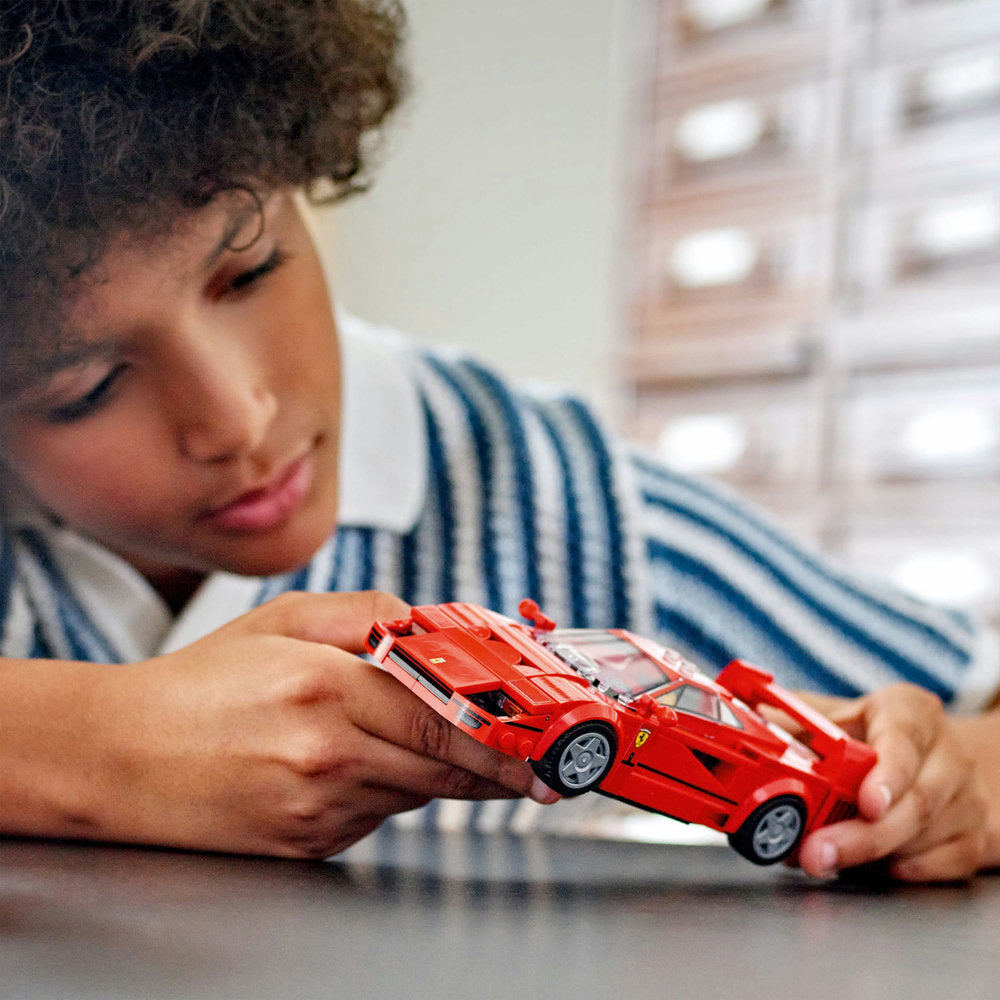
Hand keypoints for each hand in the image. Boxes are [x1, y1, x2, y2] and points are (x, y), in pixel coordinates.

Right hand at [57, 591, 557, 856]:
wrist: (118, 756)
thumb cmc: (199, 684)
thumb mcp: (282, 620)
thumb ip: (368, 612)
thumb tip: (431, 623)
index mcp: (327, 687)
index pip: (444, 717)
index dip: (503, 732)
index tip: (543, 743)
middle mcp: (329, 754)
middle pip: (445, 767)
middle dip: (498, 766)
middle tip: (537, 765)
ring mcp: (318, 808)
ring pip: (415, 794)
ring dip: (436, 771)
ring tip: (417, 743)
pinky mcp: (307, 843)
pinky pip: (375, 815)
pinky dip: (386, 790)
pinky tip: (350, 764)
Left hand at [793, 685, 986, 881]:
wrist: (946, 757)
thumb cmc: (883, 733)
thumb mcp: (845, 713)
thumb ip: (799, 719)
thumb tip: (749, 722)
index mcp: (910, 713)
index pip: (904, 740)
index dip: (887, 774)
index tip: (866, 803)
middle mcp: (946, 754)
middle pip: (915, 801)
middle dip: (862, 836)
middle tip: (815, 853)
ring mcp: (966, 798)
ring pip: (925, 838)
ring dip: (871, 857)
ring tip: (822, 860)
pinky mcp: (976, 837)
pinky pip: (943, 866)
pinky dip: (903, 872)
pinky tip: (870, 869)